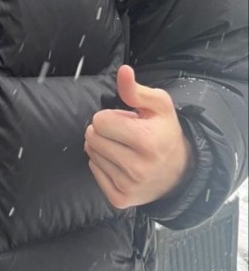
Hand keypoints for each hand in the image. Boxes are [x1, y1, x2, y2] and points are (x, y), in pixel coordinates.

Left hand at [84, 65, 193, 208]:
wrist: (179, 172)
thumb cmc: (164, 132)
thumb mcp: (159, 105)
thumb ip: (136, 89)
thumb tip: (123, 71)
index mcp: (146, 140)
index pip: (100, 121)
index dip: (110, 116)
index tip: (125, 120)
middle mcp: (137, 167)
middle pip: (92, 138)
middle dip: (104, 131)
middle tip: (123, 134)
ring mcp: (128, 186)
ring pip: (92, 154)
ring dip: (102, 147)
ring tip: (123, 148)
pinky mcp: (120, 199)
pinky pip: (94, 171)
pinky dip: (102, 164)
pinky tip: (120, 163)